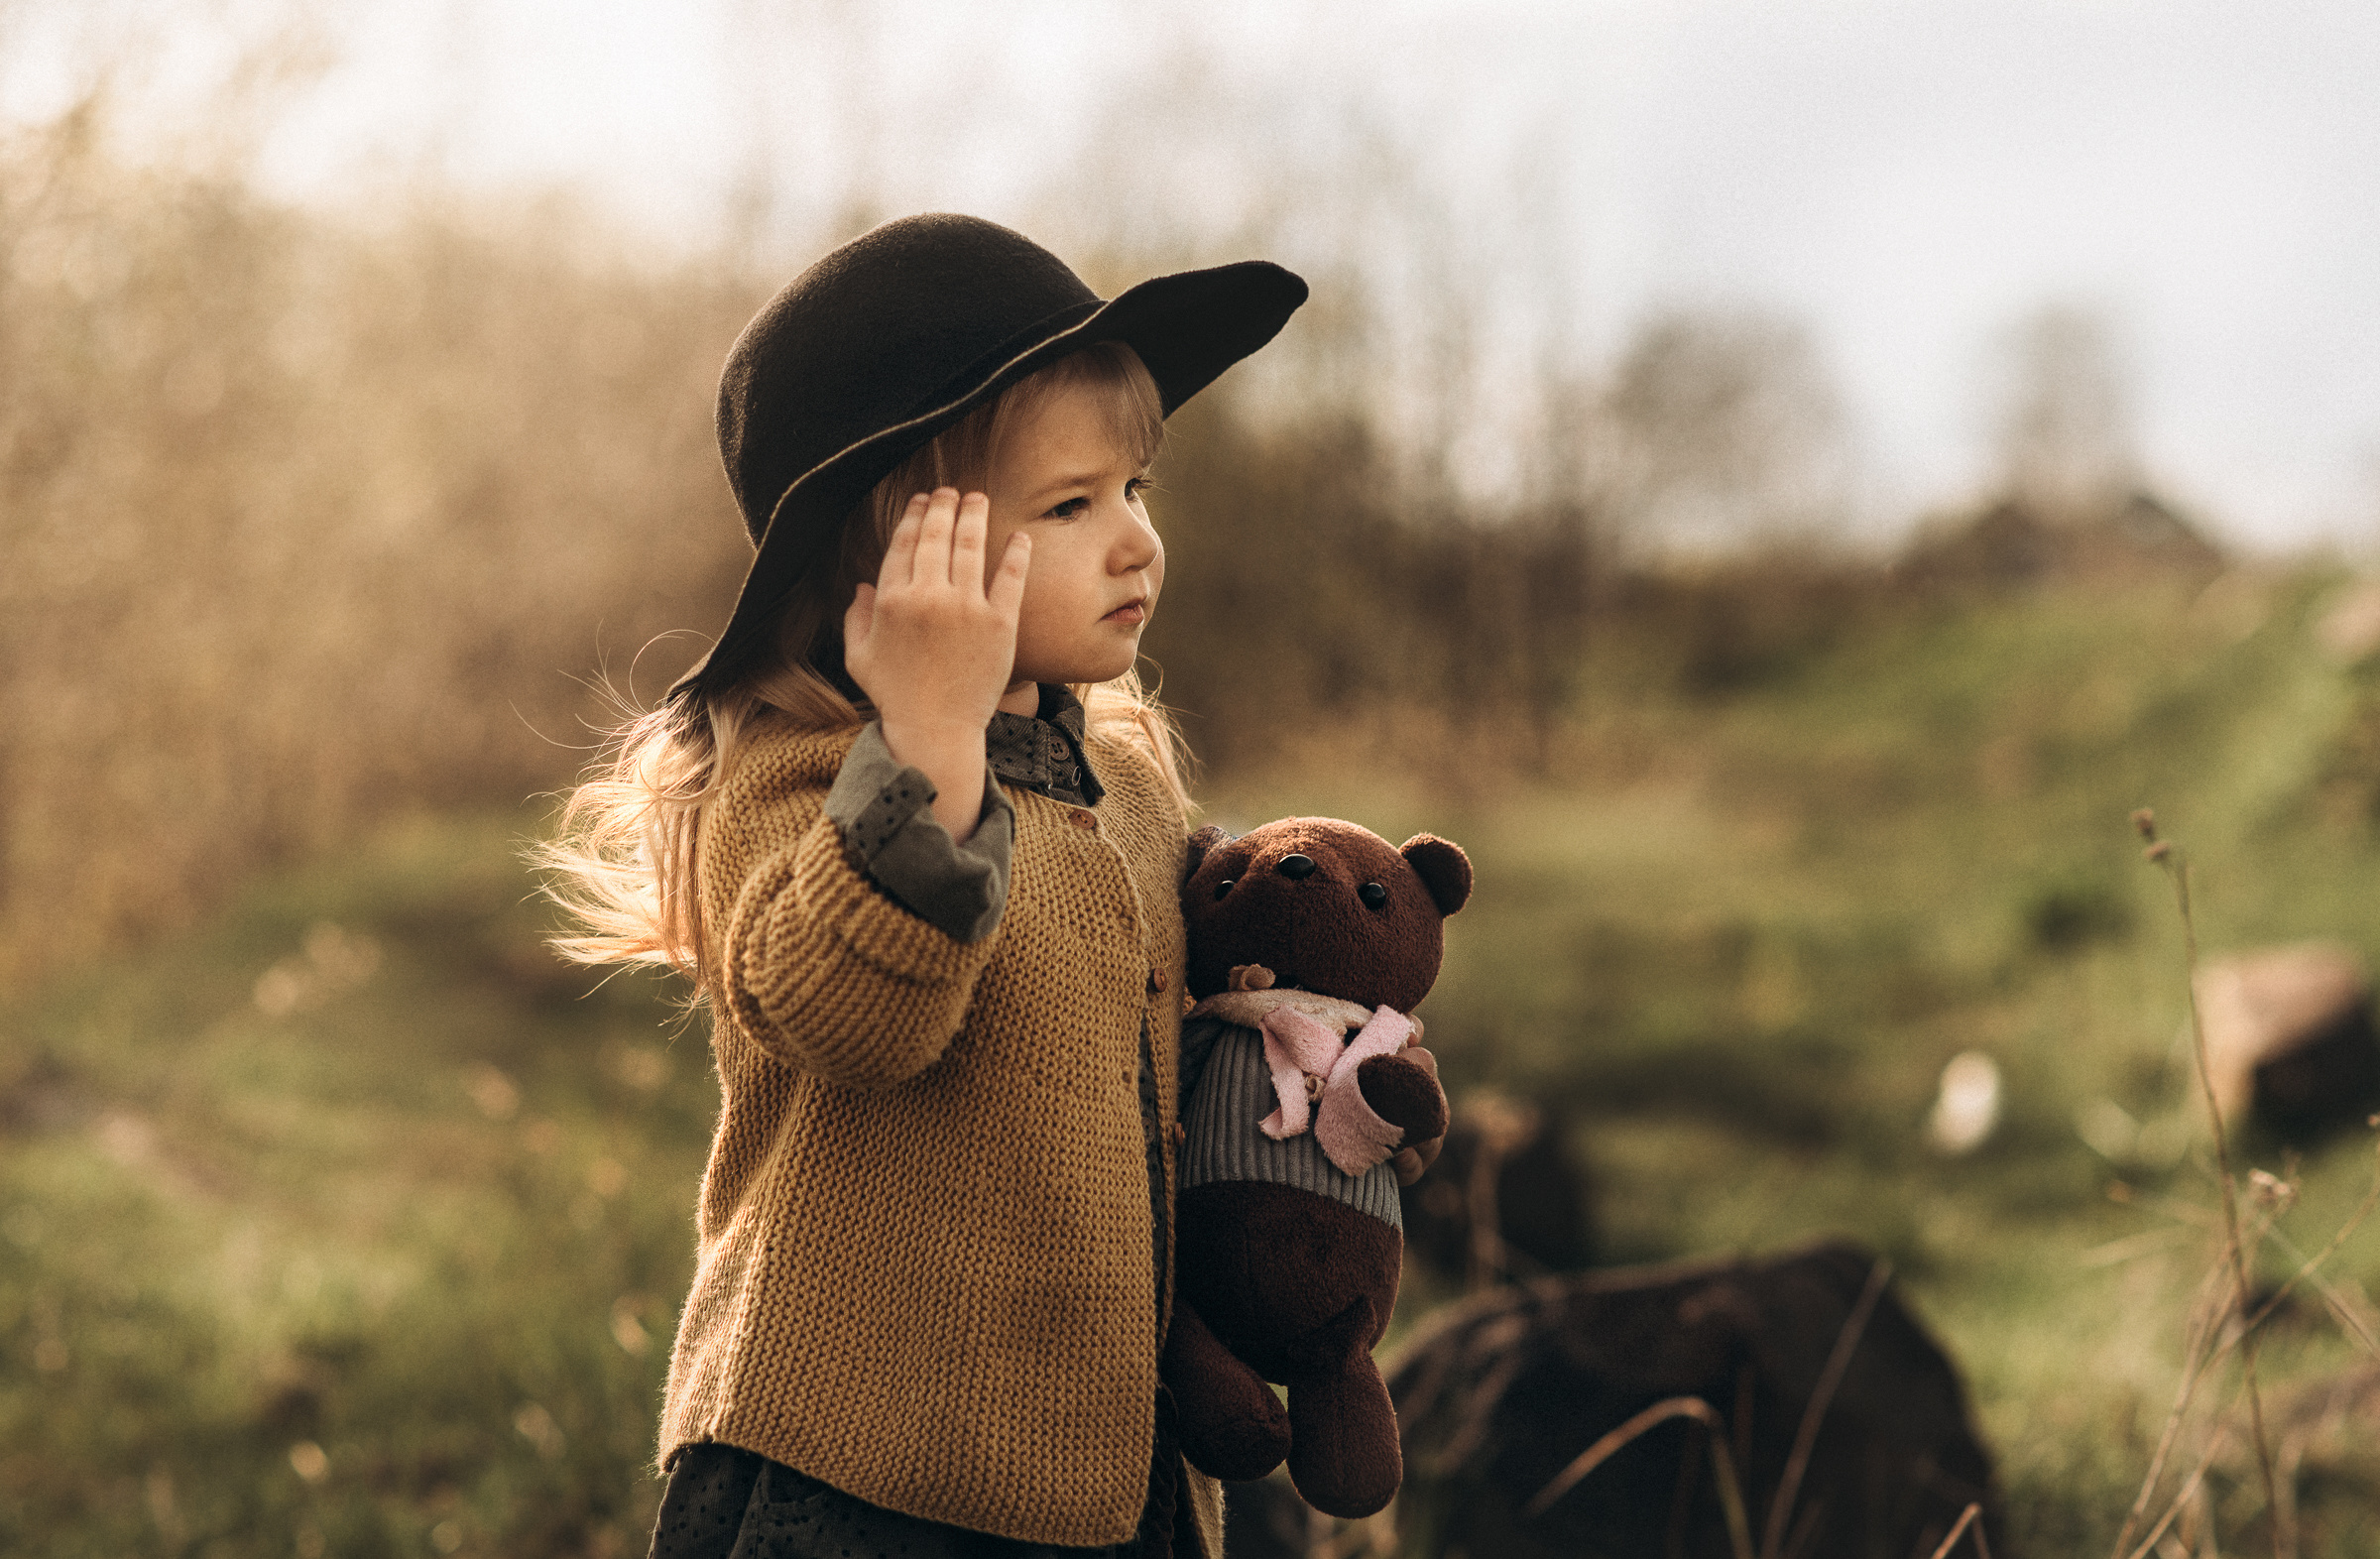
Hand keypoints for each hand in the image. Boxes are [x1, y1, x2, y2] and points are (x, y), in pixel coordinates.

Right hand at [843, 488, 1031, 842]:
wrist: (936, 729)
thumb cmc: (895, 695)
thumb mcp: (859, 657)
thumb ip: (856, 618)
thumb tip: (863, 586)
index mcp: (892, 601)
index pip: (903, 544)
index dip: (913, 517)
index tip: (921, 502)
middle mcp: (928, 597)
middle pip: (936, 536)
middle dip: (942, 506)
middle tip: (950, 492)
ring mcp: (967, 608)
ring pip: (971, 546)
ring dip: (974, 515)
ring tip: (977, 499)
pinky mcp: (1001, 624)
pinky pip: (1010, 577)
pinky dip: (1016, 552)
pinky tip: (1018, 536)